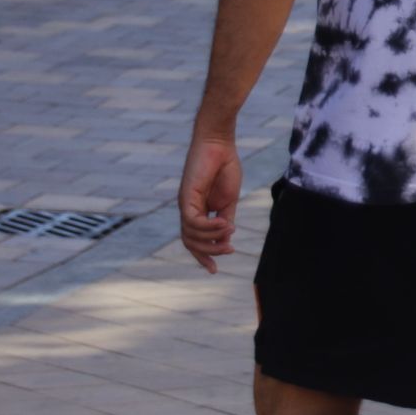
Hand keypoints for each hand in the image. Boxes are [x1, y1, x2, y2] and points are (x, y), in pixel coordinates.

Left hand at [179, 135, 242, 272]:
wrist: (219, 144)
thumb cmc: (225, 167)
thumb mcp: (228, 201)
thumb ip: (225, 221)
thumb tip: (225, 240)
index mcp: (198, 211)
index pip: (195, 241)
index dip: (203, 257)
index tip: (214, 270)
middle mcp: (188, 210)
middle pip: (191, 242)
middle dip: (209, 251)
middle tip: (229, 250)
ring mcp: (185, 204)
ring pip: (191, 235)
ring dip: (211, 238)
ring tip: (229, 230)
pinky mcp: (186, 197)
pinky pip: (193, 221)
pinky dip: (208, 226)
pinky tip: (224, 223)